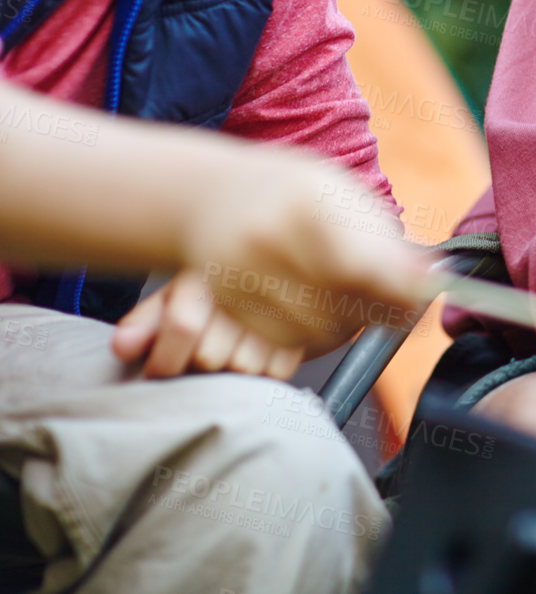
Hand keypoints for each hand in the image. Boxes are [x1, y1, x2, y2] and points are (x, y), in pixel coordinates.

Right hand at [111, 149, 435, 371]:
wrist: (210, 194)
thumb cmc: (296, 194)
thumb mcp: (343, 196)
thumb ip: (386, 241)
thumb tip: (433, 280)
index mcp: (305, 200)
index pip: (358, 264)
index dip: (397, 290)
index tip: (422, 297)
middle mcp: (266, 239)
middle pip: (341, 304)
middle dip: (379, 308)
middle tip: (397, 299)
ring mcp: (240, 274)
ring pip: (317, 330)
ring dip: (349, 324)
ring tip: (352, 295)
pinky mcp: (227, 305)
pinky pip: (288, 340)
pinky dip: (315, 333)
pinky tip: (319, 305)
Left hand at [113, 270, 305, 379]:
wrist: (281, 268)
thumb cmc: (219, 289)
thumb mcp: (175, 297)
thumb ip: (144, 322)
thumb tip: (122, 347)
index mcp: (212, 274)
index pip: (184, 326)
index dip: (164, 359)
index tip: (158, 371)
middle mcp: (249, 289)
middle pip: (210, 356)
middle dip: (198, 363)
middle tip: (204, 352)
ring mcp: (282, 311)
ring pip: (243, 369)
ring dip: (231, 369)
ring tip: (234, 350)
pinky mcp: (307, 332)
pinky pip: (276, 373)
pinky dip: (265, 371)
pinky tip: (261, 352)